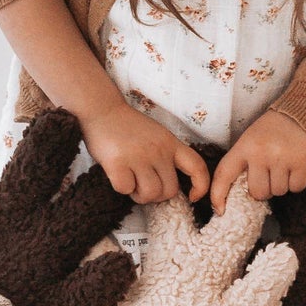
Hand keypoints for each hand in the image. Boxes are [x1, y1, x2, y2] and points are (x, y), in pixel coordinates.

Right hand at [78, 100, 210, 204]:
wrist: (104, 110)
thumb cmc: (129, 127)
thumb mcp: (158, 136)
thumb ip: (166, 156)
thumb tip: (171, 186)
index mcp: (171, 143)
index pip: (197, 167)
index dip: (201, 186)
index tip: (193, 196)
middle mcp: (159, 150)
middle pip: (170, 190)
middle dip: (157, 196)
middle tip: (144, 186)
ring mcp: (139, 156)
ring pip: (150, 194)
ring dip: (140, 195)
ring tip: (132, 183)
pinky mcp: (118, 163)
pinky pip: (126, 189)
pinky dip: (122, 188)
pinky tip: (118, 176)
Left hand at [210, 109, 305, 214]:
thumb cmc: (275, 128)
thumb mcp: (252, 137)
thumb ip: (244, 160)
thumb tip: (236, 194)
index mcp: (245, 146)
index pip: (225, 174)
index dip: (218, 195)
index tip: (220, 210)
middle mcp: (262, 153)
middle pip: (257, 192)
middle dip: (265, 188)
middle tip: (271, 173)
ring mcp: (282, 158)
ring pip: (278, 192)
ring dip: (282, 184)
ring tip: (286, 166)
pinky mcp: (302, 163)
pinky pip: (296, 188)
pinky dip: (297, 182)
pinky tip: (297, 167)